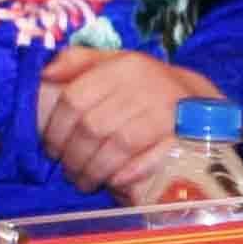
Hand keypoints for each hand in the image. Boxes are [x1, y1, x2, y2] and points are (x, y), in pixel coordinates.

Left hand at [34, 45, 223, 195]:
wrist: (197, 97)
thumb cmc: (141, 82)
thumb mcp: (112, 62)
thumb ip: (76, 61)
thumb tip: (45, 74)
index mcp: (122, 66)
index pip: (74, 99)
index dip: (56, 129)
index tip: (50, 149)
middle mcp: (145, 86)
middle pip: (93, 127)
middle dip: (74, 156)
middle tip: (67, 171)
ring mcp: (167, 111)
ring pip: (118, 145)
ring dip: (95, 169)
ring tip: (84, 181)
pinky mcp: (186, 135)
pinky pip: (150, 159)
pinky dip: (128, 173)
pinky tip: (114, 183)